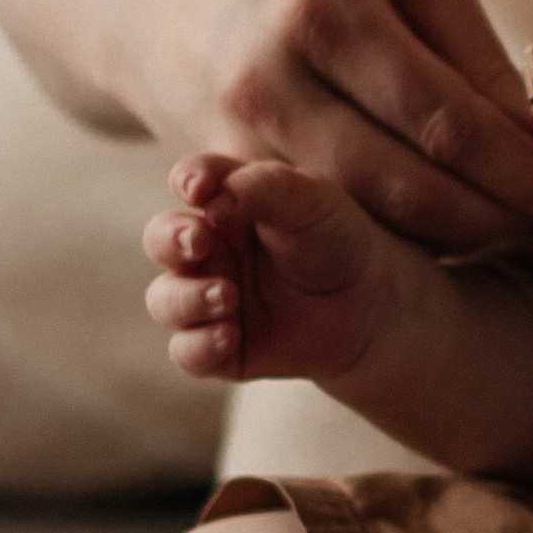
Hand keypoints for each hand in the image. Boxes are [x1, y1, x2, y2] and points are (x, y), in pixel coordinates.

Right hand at [122, 0, 532, 256]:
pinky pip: (325, 232)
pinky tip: (446, 228)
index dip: (528, 173)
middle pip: (408, 188)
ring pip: (367, 224)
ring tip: (517, 223)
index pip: (448, 121)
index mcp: (327, 14)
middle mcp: (271, 82)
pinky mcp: (222, 189)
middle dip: (500, 217)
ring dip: (456, 238)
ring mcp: (234, 145)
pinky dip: (398, 240)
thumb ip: (476, 58)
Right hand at [143, 150, 415, 385]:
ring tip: (228, 295)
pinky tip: (229, 335)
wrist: (371, 306)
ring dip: (187, 297)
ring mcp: (210, 298)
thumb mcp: (313, 200)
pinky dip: (199, 344)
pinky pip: (187, 352)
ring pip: (165, 300)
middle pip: (161, 239)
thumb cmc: (337, 239)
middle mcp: (209, 249)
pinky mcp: (220, 348)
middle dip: (171, 239)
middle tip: (199, 241)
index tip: (196, 188)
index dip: (187, 180)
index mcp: (226, 202)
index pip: (192, 181)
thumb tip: (210, 200)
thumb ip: (264, 187)